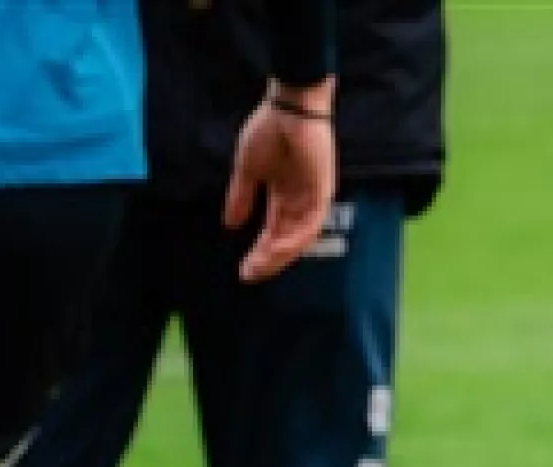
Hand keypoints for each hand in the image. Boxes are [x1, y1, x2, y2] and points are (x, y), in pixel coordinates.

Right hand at [226, 80, 339, 282]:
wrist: (289, 105)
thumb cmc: (270, 129)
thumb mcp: (248, 170)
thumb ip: (242, 197)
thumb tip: (230, 224)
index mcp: (284, 194)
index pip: (274, 231)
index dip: (259, 252)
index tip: (243, 269)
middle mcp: (301, 199)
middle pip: (287, 239)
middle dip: (268, 260)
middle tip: (248, 275)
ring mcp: (313, 195)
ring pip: (300, 237)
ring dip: (280, 255)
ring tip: (258, 267)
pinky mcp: (322, 189)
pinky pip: (311, 224)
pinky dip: (294, 239)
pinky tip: (274, 250)